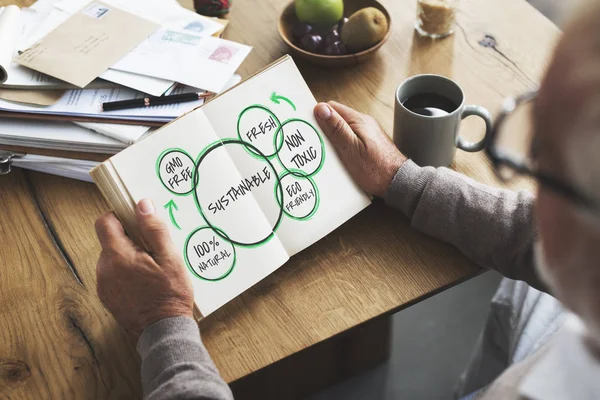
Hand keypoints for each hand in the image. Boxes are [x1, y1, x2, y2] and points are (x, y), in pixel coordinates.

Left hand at [95, 198, 193, 341]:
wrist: (163, 332)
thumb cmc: (170, 295)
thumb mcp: (170, 258)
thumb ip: (154, 229)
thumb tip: (142, 205)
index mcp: (117, 256)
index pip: (104, 222)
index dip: (120, 216)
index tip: (137, 220)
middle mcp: (104, 269)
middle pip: (111, 241)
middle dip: (130, 239)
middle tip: (154, 249)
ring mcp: (104, 285)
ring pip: (113, 258)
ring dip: (129, 257)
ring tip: (153, 269)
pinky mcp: (108, 297)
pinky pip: (114, 275)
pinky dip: (127, 273)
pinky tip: (146, 282)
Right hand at [314, 101, 406, 196]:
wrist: (398, 183)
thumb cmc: (375, 169)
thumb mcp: (351, 149)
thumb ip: (336, 128)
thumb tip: (321, 108)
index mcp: (358, 121)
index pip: (331, 107)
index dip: (317, 115)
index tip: (307, 126)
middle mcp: (363, 123)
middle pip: (336, 118)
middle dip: (323, 127)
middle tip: (312, 141)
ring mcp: (367, 133)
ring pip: (342, 129)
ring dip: (331, 137)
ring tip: (322, 150)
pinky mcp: (369, 143)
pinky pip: (350, 138)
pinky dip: (340, 144)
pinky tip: (336, 156)